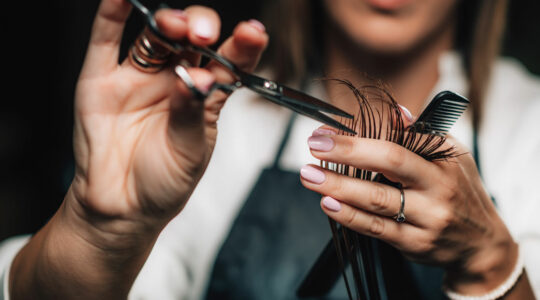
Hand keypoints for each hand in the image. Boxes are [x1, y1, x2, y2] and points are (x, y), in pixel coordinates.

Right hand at [10, 1, 267, 298]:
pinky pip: (106, 40)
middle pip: (191, 41)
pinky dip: (112, 13)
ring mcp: (139, 78)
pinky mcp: (102, 80)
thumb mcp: (190, 152)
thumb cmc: (164, 183)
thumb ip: (191, 113)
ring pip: (155, 37)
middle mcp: (175, 80)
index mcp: (205, 97)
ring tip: (176, 25)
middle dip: (201, 29)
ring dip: (167, 21)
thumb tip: (196, 78)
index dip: (242, 45)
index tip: (253, 32)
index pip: (228, 63)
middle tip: (204, 35)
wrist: (122, 208)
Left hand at [300, 126, 517, 294]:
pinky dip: (349, 216)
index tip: (327, 131)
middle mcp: (437, 188)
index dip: (360, 135)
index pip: (399, 140)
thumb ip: (420, 136)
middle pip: (390, 163)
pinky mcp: (414, 243)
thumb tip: (395, 112)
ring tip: (309, 176)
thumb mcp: (451, 157)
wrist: (481, 244)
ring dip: (339, 186)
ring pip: (377, 199)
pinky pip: (377, 228)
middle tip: (314, 146)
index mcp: (443, 161)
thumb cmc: (459, 191)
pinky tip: (328, 203)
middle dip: (348, 152)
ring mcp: (427, 218)